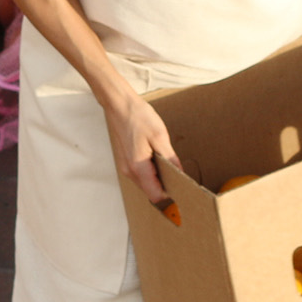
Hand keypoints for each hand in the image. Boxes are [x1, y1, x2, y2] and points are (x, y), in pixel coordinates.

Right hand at [102, 81, 180, 204]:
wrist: (119, 105)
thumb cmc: (138, 118)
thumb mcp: (159, 137)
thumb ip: (170, 158)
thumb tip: (180, 174)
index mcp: (138, 168)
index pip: (155, 196)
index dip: (169, 196)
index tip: (182, 190)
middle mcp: (129, 171)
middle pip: (151, 191)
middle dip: (165, 187)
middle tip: (180, 175)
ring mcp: (126, 167)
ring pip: (146, 183)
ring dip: (158, 178)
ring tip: (168, 163)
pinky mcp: (126, 161)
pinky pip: (141, 174)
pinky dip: (151, 171)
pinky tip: (158, 157)